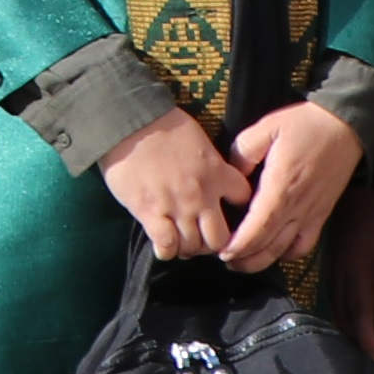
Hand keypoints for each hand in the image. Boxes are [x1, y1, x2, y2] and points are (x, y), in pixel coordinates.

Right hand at [103, 108, 252, 260]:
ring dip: (188, 248)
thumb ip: (209, 164)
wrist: (130, 122)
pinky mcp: (151, 213)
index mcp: (216, 172)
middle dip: (212, 243)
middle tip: (202, 238)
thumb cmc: (162, 124)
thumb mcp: (199, 140)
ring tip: (181, 242)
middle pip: (219, 237)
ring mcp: (177, 207)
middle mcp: (201, 195)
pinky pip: (166, 246)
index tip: (228, 211)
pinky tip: (164, 245)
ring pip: (193, 246)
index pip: (243, 199)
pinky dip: (167, 250)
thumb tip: (211, 177)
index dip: (238, 208)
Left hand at [223, 101, 366, 273]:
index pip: (257, 229)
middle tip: (225, 259)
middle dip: (244, 258)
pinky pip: (304, 245)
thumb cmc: (305, 126)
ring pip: (285, 251)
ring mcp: (311, 214)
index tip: (221, 251)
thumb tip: (233, 177)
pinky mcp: (321, 214)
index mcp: (280, 188)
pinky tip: (274, 252)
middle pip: (267, 246)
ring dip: (262, 261)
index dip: (238, 245)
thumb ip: (243, 153)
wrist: (344, 127)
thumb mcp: (267, 128)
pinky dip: (288, 254)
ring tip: (243, 263)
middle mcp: (297, 207)